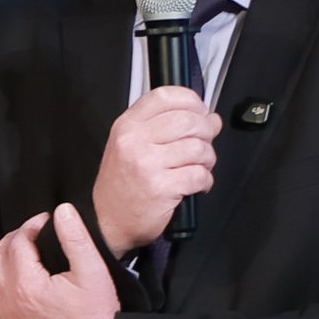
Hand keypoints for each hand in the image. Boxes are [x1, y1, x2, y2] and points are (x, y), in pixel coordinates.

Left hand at [0, 203, 123, 318]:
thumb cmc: (97, 312)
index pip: (18, 243)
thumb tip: (62, 209)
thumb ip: (75, 237)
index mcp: (27, 283)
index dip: (30, 226)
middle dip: (9, 241)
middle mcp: (8, 301)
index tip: (44, 220)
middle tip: (26, 235)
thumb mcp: (92, 269)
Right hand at [89, 83, 218, 250]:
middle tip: (203, 145)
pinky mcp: (161, 187)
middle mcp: (134, 141)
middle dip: (206, 133)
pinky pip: (198, 175)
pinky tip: (196, 184)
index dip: (191, 101)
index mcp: (127, 126)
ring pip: (198, 148)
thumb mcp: (132, 146)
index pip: (165, 96)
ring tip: (199, 167)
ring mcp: (147, 164)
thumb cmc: (121, 186)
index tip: (200, 112)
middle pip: (188, 120)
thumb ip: (167, 127)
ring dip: (208, 159)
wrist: (107, 222)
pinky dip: (205, 180)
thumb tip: (210, 118)